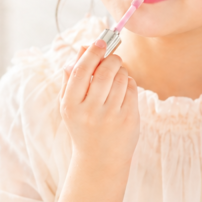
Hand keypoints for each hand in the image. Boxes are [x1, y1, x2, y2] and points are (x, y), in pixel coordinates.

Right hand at [59, 40, 139, 174]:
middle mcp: (90, 111)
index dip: (92, 53)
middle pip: (104, 71)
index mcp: (71, 105)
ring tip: (117, 76)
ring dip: (121, 71)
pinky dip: (129, 83)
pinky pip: (132, 89)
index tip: (100, 41)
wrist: (99, 160)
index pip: (82, 71)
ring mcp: (111, 116)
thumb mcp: (70, 105)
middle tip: (113, 57)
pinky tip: (123, 89)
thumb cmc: (83, 126)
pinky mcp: (128, 119)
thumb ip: (73, 77)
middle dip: (111, 59)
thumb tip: (82, 48)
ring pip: (121, 78)